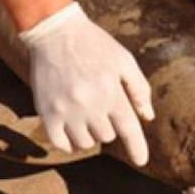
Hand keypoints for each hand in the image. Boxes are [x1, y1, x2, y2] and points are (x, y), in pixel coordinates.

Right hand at [20, 2, 153, 165]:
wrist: (55, 32)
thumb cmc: (94, 44)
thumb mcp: (123, 60)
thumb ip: (139, 89)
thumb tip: (147, 116)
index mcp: (111, 92)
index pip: (129, 129)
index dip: (137, 148)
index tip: (141, 161)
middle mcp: (89, 105)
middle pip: (106, 136)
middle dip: (108, 126)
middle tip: (101, 108)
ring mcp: (66, 111)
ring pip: (84, 143)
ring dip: (89, 134)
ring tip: (86, 116)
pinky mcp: (46, 113)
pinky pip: (60, 143)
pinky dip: (68, 142)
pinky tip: (70, 130)